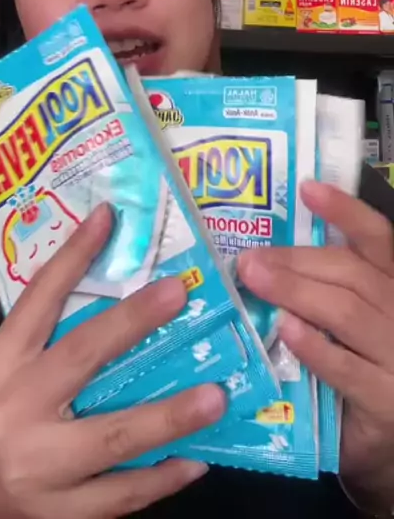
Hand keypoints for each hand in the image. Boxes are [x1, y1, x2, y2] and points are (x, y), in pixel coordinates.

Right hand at [0, 203, 225, 518]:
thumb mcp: (8, 367)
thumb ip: (54, 335)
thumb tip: (126, 290)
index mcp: (3, 362)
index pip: (38, 298)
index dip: (72, 255)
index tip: (109, 216)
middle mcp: (18, 406)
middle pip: (79, 356)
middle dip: (131, 322)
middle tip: (180, 293)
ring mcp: (40, 464)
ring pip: (111, 437)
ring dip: (168, 416)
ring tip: (216, 396)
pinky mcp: (59, 512)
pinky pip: (120, 496)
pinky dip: (161, 478)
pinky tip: (197, 459)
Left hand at [237, 182, 393, 509]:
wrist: (390, 441)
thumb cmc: (366, 367)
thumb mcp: (356, 319)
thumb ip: (329, 285)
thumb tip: (267, 252)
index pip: (379, 240)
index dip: (345, 211)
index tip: (306, 188)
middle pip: (353, 274)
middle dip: (297, 260)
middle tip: (249, 258)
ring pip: (347, 313)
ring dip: (295, 292)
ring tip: (254, 279)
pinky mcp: (386, 402)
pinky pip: (346, 368)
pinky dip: (314, 346)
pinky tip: (285, 331)